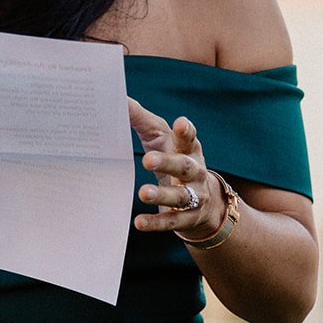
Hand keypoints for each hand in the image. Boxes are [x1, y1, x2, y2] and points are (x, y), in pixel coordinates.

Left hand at [128, 97, 221, 239]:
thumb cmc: (172, 158)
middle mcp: (195, 171)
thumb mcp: (160, 138)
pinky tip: (139, 222)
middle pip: (184, 166)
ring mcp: (194, 197)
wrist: (204, 202)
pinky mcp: (187, 219)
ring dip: (161, 195)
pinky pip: (171, 221)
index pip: (189, 138)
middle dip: (168, 163)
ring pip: (179, 196)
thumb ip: (141, 120)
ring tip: (143, 193)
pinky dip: (156, 222)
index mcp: (189, 149)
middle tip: (147, 160)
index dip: (186, 131)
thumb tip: (119, 100)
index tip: (180, 123)